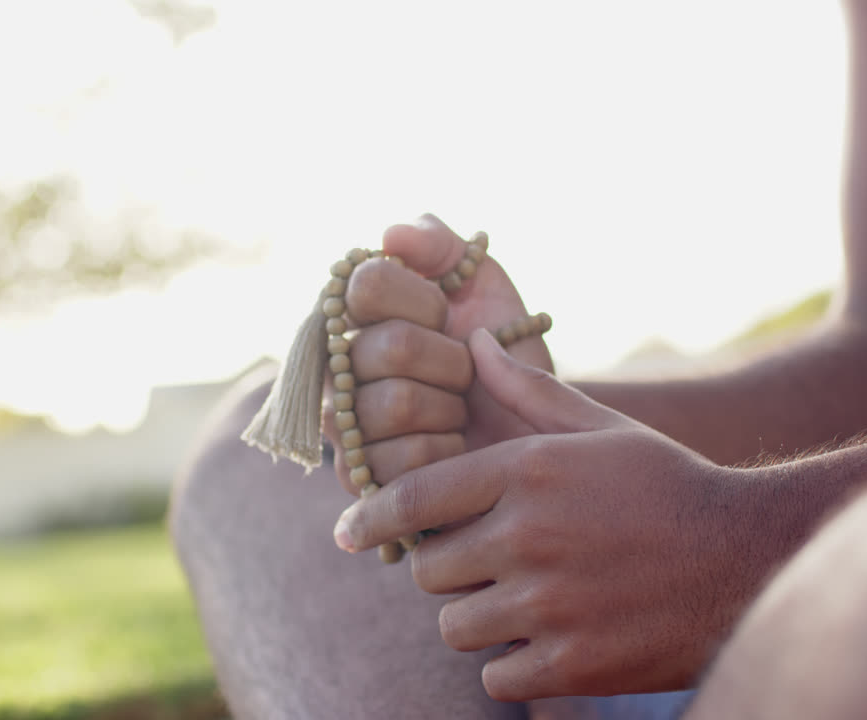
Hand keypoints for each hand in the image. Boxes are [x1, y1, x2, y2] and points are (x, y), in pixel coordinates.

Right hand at [323, 214, 553, 494]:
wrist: (533, 426)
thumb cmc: (501, 351)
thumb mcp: (481, 283)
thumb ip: (436, 244)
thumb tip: (391, 235)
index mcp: (353, 313)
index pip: (366, 283)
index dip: (424, 301)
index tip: (446, 315)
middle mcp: (333, 364)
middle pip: (390, 346)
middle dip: (451, 361)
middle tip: (462, 374)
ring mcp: (341, 424)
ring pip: (397, 403)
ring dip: (449, 409)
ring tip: (456, 412)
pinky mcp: (358, 478)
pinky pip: (403, 459)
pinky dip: (445, 452)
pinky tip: (449, 450)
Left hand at [332, 329, 754, 699]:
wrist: (749, 558)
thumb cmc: (668, 485)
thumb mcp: (601, 428)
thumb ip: (528, 390)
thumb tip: (474, 344)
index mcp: (527, 472)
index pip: (413, 497)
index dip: (368, 518)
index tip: (344, 534)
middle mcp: (527, 536)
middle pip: (429, 568)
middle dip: (446, 568)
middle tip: (484, 564)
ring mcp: (549, 604)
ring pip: (456, 626)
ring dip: (477, 619)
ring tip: (519, 603)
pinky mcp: (573, 664)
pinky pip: (496, 676)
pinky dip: (511, 665)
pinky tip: (545, 642)